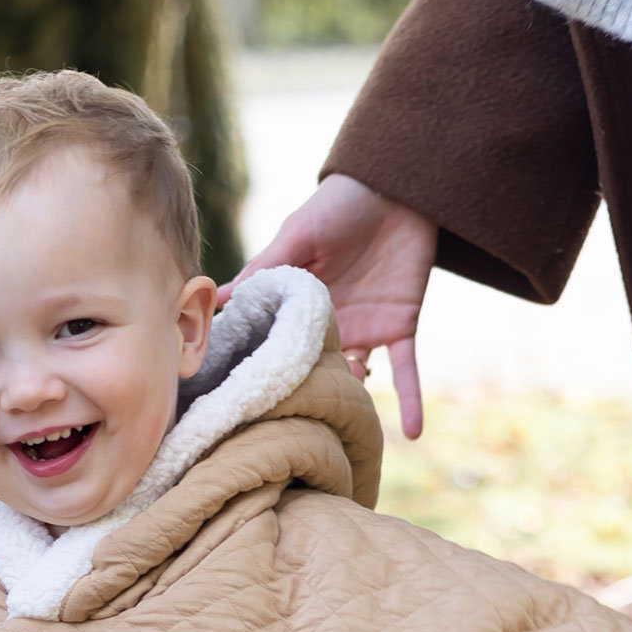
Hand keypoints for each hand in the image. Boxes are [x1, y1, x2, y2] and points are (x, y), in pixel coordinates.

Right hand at [231, 174, 436, 439]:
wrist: (396, 187)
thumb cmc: (339, 204)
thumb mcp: (296, 235)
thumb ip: (264, 269)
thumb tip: (218, 299)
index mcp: (299, 308)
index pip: (276, 346)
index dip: (259, 371)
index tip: (235, 404)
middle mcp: (329, 327)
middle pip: (313, 374)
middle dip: (302, 403)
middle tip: (281, 438)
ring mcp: (365, 331)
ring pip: (354, 381)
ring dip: (348, 408)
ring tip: (334, 444)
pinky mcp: (399, 328)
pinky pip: (406, 371)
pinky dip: (412, 401)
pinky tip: (413, 434)